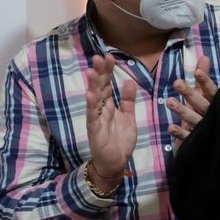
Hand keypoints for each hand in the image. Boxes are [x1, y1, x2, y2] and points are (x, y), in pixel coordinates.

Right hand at [84, 54, 137, 186]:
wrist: (116, 162)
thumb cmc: (120, 140)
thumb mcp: (128, 117)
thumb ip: (128, 100)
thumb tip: (128, 81)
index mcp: (109, 105)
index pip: (108, 84)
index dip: (108, 71)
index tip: (109, 56)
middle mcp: (100, 109)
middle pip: (99, 87)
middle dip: (100, 72)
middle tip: (99, 57)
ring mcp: (96, 118)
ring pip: (94, 98)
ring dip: (93, 85)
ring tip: (92, 70)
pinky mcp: (94, 129)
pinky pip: (92, 115)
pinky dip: (91, 105)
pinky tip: (90, 94)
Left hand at [167, 55, 216, 147]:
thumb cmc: (211, 111)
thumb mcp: (207, 93)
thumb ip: (204, 76)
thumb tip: (203, 56)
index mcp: (216, 102)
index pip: (211, 90)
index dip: (205, 82)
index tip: (197, 72)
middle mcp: (212, 114)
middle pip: (201, 103)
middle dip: (189, 93)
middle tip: (177, 83)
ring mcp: (205, 128)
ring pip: (194, 119)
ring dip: (182, 111)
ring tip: (170, 101)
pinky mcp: (198, 141)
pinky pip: (189, 137)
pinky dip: (180, 133)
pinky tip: (171, 128)